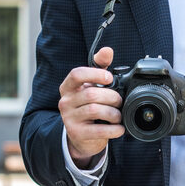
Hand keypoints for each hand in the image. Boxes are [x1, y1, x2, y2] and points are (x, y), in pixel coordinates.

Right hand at [59, 47, 124, 167]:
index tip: (109, 78)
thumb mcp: (92, 85)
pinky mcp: (77, 133)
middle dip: (112, 97)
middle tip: (119, 101)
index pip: (76, 74)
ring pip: (95, 110)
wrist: (82, 135)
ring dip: (113, 113)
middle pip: (91, 94)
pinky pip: (98, 130)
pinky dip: (113, 129)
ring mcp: (69, 118)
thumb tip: (107, 50)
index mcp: (68, 87)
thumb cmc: (88, 105)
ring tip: (118, 115)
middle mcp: (65, 101)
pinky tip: (118, 128)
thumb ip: (99, 66)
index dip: (95, 74)